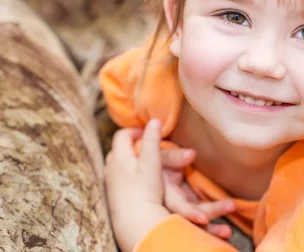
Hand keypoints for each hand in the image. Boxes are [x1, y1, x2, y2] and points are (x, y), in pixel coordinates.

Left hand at [104, 120, 169, 251]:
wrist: (135, 222)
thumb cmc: (144, 191)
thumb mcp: (152, 163)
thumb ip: (152, 140)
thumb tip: (155, 120)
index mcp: (119, 156)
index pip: (122, 135)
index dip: (136, 130)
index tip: (149, 132)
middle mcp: (110, 167)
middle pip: (119, 148)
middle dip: (134, 144)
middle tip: (149, 145)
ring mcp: (110, 181)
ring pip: (119, 163)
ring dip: (131, 158)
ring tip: (147, 162)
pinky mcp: (113, 194)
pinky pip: (120, 176)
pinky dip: (130, 172)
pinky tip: (141, 180)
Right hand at [160, 148, 236, 238]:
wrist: (154, 168)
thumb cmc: (158, 161)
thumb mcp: (162, 157)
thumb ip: (174, 157)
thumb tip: (191, 154)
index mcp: (166, 194)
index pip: (178, 206)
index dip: (190, 213)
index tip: (204, 218)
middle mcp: (175, 206)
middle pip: (191, 218)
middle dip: (208, 221)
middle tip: (228, 222)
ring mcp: (184, 209)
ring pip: (197, 223)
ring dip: (211, 230)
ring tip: (227, 232)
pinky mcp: (192, 209)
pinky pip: (202, 220)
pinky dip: (212, 229)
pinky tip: (225, 232)